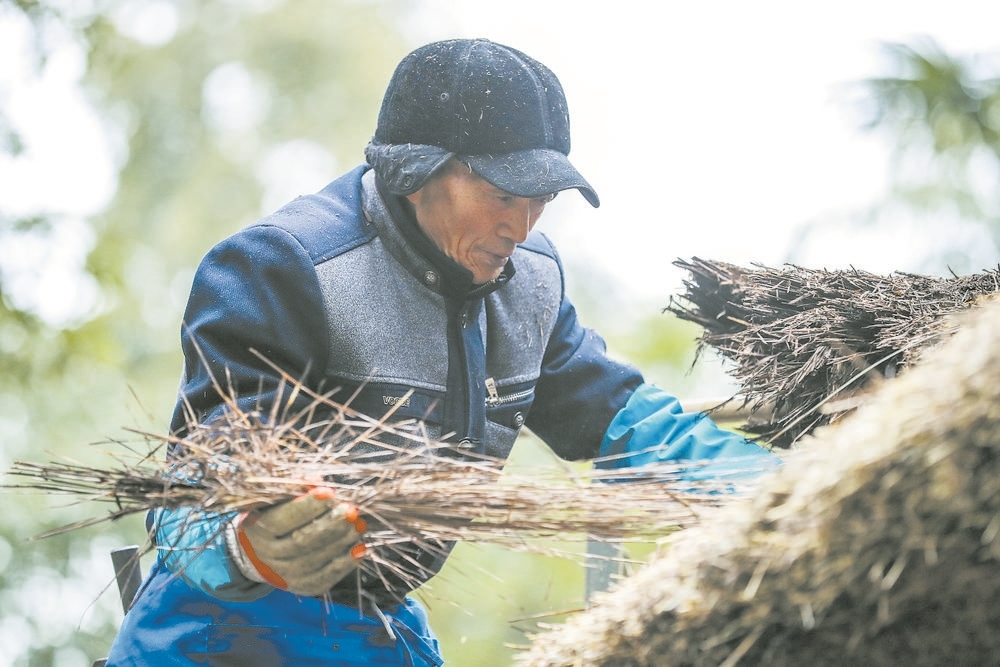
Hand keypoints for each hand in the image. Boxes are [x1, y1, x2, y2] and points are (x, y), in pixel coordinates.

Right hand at [235, 487, 366, 595]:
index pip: (281, 520)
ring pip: (315, 560)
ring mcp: (283, 574)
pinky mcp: (300, 586)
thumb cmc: (272, 515)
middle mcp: (267, 555)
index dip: (307, 507)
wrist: (259, 552)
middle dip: (331, 525)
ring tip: (360, 526)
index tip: (329, 493)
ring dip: (341, 542)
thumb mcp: (275, 500)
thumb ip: (294, 489)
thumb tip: (315, 481)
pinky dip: (344, 564)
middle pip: (301, 542)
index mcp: (257, 529)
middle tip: (352, 511)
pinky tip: (360, 549)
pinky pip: (324, 578)